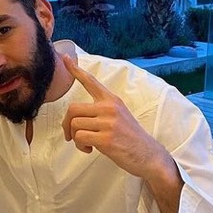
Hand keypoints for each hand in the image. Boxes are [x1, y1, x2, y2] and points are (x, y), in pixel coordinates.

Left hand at [61, 54, 166, 181]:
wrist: (148, 155)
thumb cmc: (130, 138)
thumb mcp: (119, 116)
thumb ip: (101, 111)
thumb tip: (75, 118)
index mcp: (112, 100)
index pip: (91, 82)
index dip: (75, 70)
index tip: (64, 57)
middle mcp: (109, 108)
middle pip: (73, 109)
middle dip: (66, 124)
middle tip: (70, 136)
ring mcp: (108, 123)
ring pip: (74, 124)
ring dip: (75, 138)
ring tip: (87, 144)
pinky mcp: (106, 138)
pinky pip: (80, 138)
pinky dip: (80, 146)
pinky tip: (90, 149)